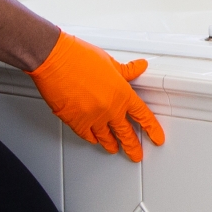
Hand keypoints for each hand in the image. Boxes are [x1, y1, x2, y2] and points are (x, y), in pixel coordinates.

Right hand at [29, 33, 166, 160]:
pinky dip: (92, 138)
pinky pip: (87, 136)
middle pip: (126, 133)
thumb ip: (126, 71)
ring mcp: (93, 117)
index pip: (142, 115)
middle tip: (136, 154)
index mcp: (122, 93)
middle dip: (133, 146)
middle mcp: (110, 109)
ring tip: (114, 149)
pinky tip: (93, 139)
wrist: (54, 60)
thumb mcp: (109, 62)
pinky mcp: (75, 121)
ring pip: (106, 138)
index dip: (151, 128)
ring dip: (111, 145)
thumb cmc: (78, 56)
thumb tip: (139, 67)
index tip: (156, 137)